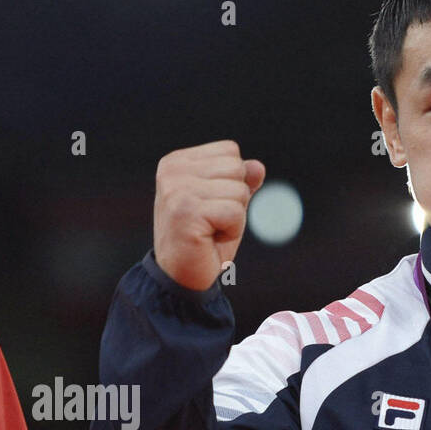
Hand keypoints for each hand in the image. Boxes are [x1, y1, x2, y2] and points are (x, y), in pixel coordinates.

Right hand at [153, 139, 265, 289]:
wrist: (181, 277)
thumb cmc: (205, 241)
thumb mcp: (227, 205)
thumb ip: (241, 182)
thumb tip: (258, 166)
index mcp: (178, 161)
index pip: (230, 152)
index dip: (233, 184)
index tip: (212, 207)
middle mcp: (172, 170)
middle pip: (236, 168)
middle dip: (236, 200)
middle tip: (212, 222)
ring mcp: (176, 189)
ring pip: (239, 191)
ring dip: (234, 218)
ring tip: (210, 231)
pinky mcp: (186, 211)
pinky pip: (235, 212)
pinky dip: (232, 231)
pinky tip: (210, 240)